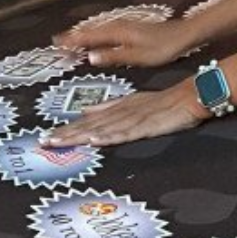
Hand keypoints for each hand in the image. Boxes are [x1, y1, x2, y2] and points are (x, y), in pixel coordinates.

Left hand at [42, 80, 209, 147]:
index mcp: (117, 107)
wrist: (190, 96)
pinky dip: (109, 137)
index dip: (68, 129)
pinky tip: (95, 140)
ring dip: (80, 136)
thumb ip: (109, 107)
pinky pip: (125, 133)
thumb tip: (85, 111)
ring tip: (61, 142)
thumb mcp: (133, 102)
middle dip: (67, 134)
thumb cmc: (164, 101)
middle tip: (45, 142)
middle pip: (90, 125)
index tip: (48, 136)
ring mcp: (133, 118)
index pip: (88, 121)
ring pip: (102, 129)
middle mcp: (121, 112)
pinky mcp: (147, 125)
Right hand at [52, 19, 193, 67]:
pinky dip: (96, 33)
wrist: (184, 34)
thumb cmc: (164, 47)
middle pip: (91, 30)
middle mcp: (119, 26)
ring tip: (71, 39)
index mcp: (118, 32)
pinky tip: (97, 37)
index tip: (57, 43)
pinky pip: (106, 29)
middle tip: (57, 41)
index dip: (73, 40)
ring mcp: (125, 25)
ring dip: (84, 34)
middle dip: (74, 36)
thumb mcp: (138, 57)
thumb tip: (90, 57)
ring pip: (98, 29)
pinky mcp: (131, 27)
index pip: (89, 36)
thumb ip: (113, 56)